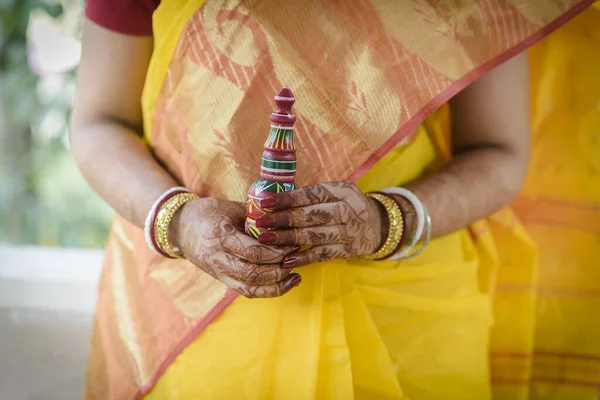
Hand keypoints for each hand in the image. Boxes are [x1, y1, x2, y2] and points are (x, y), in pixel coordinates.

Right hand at [170, 197, 301, 297]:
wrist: (179, 227)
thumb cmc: (208, 212)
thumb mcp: (230, 207)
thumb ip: (256, 216)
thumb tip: (285, 220)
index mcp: (220, 236)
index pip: (252, 252)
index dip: (276, 252)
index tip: (294, 244)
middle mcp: (216, 258)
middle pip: (252, 273)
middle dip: (279, 269)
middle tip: (297, 258)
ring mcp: (217, 272)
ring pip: (249, 288)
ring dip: (276, 285)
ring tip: (295, 276)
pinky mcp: (221, 279)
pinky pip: (245, 291)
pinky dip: (267, 291)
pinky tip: (284, 284)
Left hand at [255, 181, 386, 267]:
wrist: (379, 225)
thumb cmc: (347, 205)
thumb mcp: (337, 192)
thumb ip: (312, 196)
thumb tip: (274, 200)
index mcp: (344, 190)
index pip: (312, 194)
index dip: (287, 198)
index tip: (265, 202)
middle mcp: (350, 209)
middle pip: (312, 215)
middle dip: (283, 219)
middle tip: (261, 223)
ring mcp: (351, 231)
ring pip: (315, 235)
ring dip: (289, 239)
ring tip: (267, 240)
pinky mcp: (350, 250)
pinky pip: (323, 254)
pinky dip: (304, 258)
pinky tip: (287, 260)